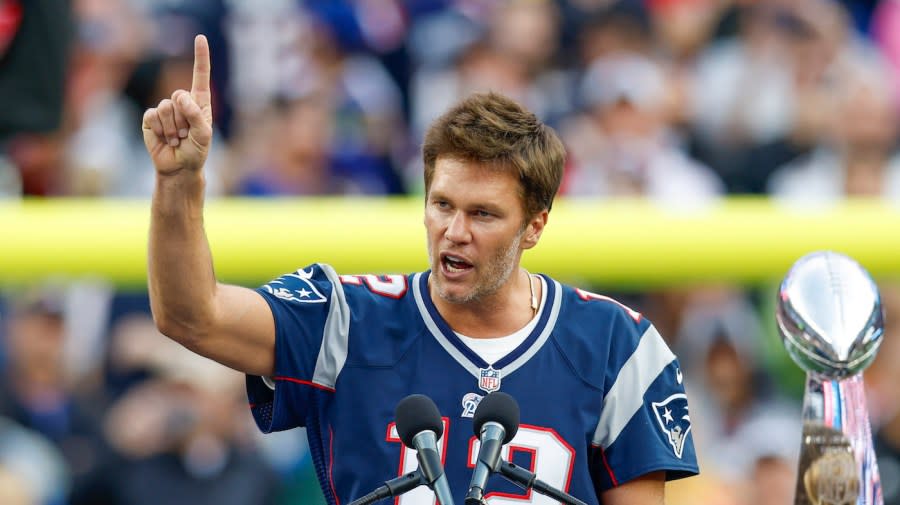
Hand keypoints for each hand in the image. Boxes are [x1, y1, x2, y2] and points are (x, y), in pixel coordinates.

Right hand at [142, 35, 212, 175]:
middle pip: (179, 94)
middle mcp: (182, 102)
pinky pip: (152, 116)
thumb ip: (195, 115)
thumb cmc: (196, 151)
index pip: (200, 75)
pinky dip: (160, 130)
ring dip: (173, 128)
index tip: (200, 37)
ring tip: (177, 139)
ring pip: (166, 107)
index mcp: (199, 102)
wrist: (179, 167)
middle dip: (184, 118)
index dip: (200, 56)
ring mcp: (165, 109)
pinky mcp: (150, 118)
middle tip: (186, 134)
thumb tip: (179, 97)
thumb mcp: (203, 135)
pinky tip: (165, 139)